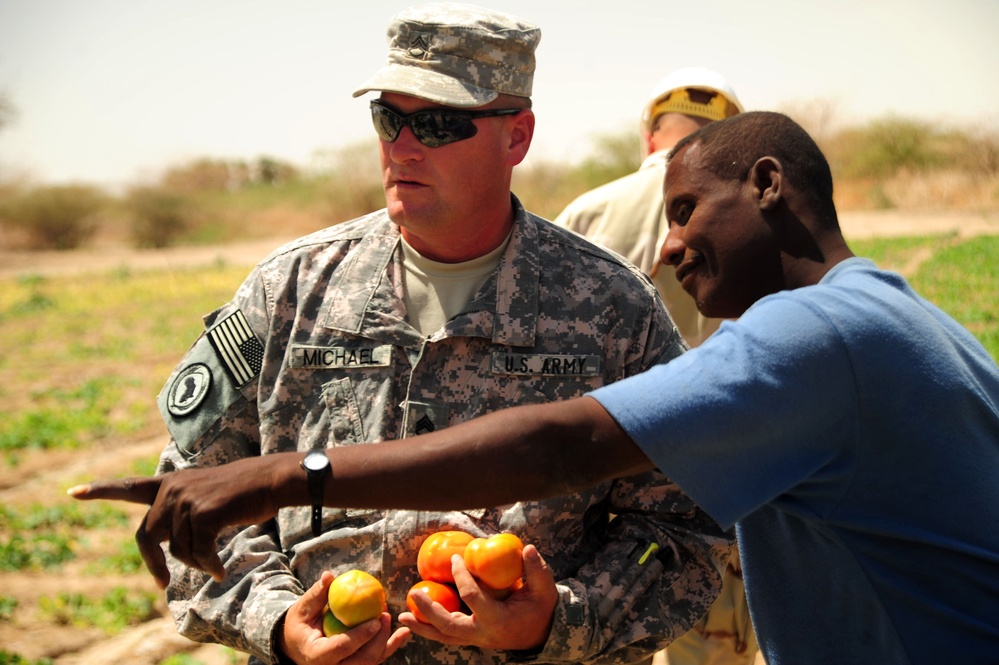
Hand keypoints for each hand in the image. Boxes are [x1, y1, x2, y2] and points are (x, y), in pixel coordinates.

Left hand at [67, 456, 287, 587]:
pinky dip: (209, 565)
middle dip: (154, 564)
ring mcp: (186, 500)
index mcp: (170, 483)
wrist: (271, 480)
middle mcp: (173, 489)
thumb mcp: (207, 496)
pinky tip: (220, 570)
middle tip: (163, 581)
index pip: (129, 488)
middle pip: (147, 537)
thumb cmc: (245, 491)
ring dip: (197, 562)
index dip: (100, 491)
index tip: (73, 493)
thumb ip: (183, 513)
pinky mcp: (203, 513)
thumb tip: (173, 552)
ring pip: (179, 549)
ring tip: (214, 561)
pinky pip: (199, 553)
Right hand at [280, 572, 410, 664]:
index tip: (376, 621)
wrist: (296, 645)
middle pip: (362, 660)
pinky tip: (404, 633)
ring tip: (392, 618)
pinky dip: (391, 645)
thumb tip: (329, 576)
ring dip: (386, 641)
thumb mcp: (302, 609)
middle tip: (386, 615)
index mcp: (317, 655)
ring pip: (372, 661)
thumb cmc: (299, 625)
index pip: (341, 648)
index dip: (360, 637)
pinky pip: (376, 658)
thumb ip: (316, 595)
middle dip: (378, 639)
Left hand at [400, 544, 557, 650]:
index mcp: (498, 620)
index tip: (454, 559)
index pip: (472, 598)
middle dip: (429, 610)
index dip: (461, 577)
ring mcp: (475, 639)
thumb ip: (536, 569)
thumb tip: (527, 547)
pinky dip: (430, 629)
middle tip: (414, 592)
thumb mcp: (544, 590)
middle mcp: (483, 634)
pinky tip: (415, 620)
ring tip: (403, 615)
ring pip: (443, 636)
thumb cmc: (540, 609)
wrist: (541, 635)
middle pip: (448, 625)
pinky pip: (446, 636)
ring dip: (422, 627)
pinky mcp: (471, 639)